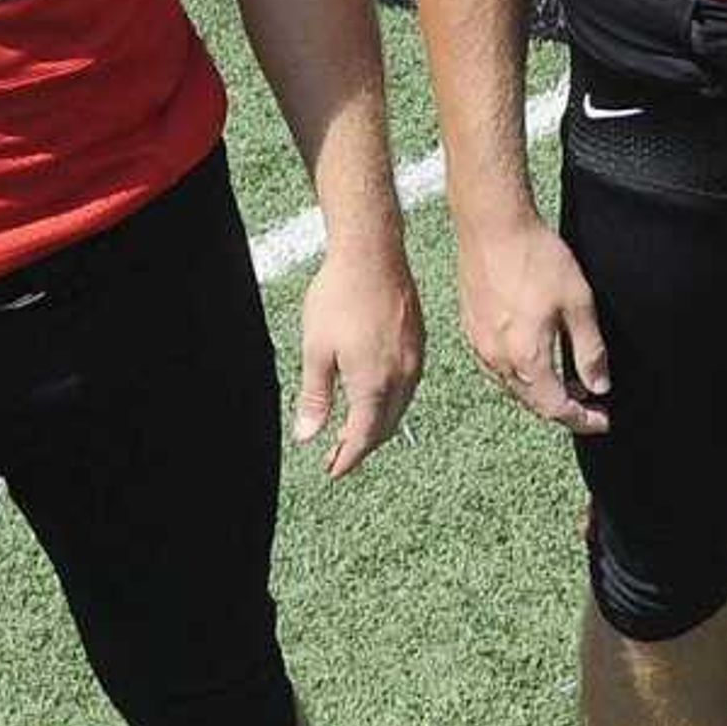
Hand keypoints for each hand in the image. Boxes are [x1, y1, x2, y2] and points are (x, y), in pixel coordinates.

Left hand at [295, 246, 425, 475]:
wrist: (372, 255)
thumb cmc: (340, 297)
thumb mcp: (316, 350)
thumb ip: (315, 397)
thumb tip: (307, 435)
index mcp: (374, 382)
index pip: (364, 435)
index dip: (348, 457)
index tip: (334, 470)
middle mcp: (402, 376)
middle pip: (386, 426)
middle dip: (362, 445)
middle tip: (338, 455)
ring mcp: (415, 359)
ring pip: (400, 407)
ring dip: (378, 424)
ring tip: (353, 429)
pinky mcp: (418, 342)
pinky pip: (408, 386)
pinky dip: (390, 401)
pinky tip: (375, 395)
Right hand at [456, 213, 608, 433]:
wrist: (492, 226)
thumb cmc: (535, 258)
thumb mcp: (579, 304)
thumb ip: (590, 350)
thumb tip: (599, 385)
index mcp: (526, 357)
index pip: (556, 408)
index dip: (582, 420)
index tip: (601, 420)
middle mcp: (498, 359)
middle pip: (533, 403)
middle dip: (563, 409)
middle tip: (590, 404)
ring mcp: (480, 345)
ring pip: (514, 387)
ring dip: (542, 392)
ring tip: (570, 382)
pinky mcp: (471, 330)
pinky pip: (498, 367)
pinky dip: (522, 373)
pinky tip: (538, 358)